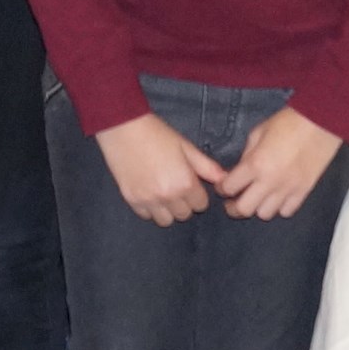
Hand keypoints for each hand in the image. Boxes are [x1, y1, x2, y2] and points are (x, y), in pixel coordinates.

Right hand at [98, 112, 227, 222]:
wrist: (123, 128)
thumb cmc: (157, 134)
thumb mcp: (186, 147)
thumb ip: (207, 166)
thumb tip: (224, 179)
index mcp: (185, 183)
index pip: (201, 205)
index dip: (198, 195)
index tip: (191, 184)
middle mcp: (168, 196)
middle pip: (184, 215)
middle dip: (184, 203)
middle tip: (177, 187)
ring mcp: (148, 200)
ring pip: (165, 221)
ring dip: (167, 210)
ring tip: (163, 194)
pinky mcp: (131, 199)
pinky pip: (146, 216)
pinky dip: (150, 208)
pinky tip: (149, 192)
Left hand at [216, 107, 343, 220]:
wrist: (321, 122)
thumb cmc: (288, 122)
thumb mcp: (258, 132)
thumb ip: (246, 154)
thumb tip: (240, 170)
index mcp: (255, 164)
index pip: (229, 188)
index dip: (221, 188)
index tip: (222, 186)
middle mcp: (269, 181)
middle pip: (244, 209)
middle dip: (233, 207)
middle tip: (233, 201)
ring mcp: (288, 189)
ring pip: (265, 214)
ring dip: (257, 207)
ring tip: (258, 198)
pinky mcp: (304, 192)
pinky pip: (287, 211)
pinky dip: (279, 207)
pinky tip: (277, 197)